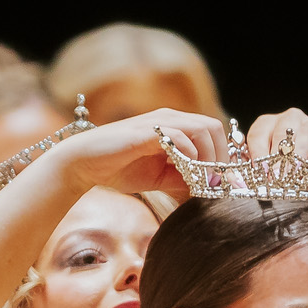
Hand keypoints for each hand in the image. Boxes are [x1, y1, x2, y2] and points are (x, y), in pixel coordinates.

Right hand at [51, 109, 230, 198]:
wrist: (85, 164)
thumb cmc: (120, 168)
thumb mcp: (160, 177)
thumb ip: (183, 178)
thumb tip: (208, 189)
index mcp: (175, 126)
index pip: (212, 131)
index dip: (222, 155)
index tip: (221, 180)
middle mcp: (169, 118)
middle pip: (213, 126)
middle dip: (220, 156)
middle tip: (214, 182)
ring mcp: (158, 122)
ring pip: (201, 129)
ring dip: (207, 157)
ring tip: (202, 180)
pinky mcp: (146, 132)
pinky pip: (179, 138)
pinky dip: (189, 157)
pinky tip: (184, 174)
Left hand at [242, 109, 307, 202]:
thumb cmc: (286, 172)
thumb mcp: (270, 170)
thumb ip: (256, 171)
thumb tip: (240, 182)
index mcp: (267, 125)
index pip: (258, 134)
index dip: (258, 153)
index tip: (259, 171)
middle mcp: (287, 120)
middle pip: (280, 133)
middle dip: (278, 156)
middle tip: (276, 176)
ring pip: (303, 133)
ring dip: (298, 154)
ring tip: (294, 171)